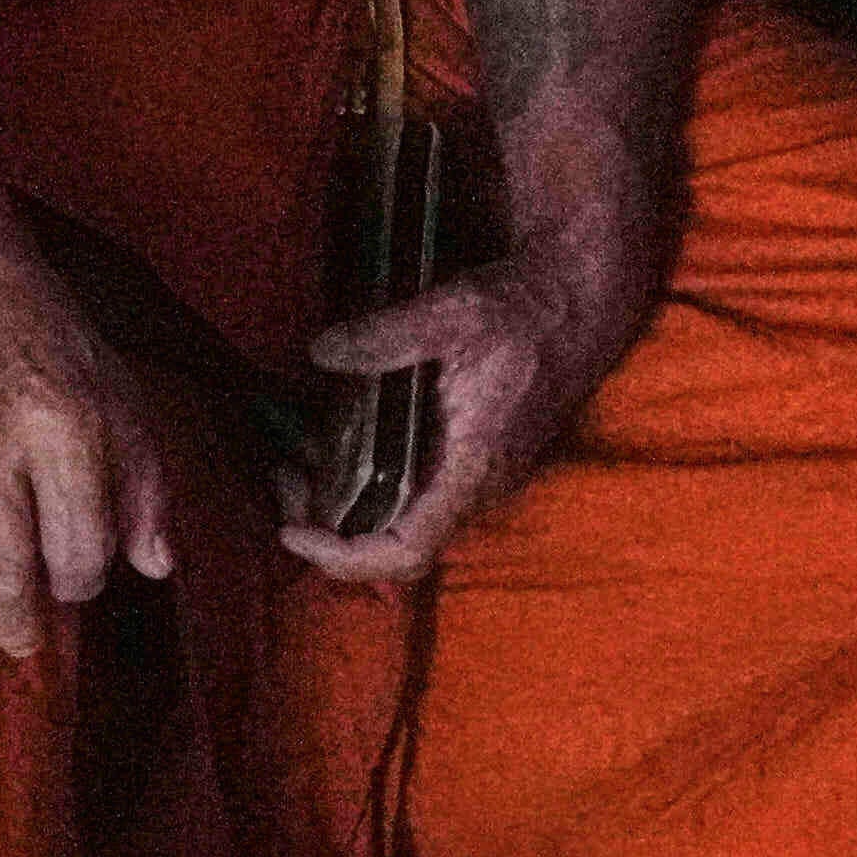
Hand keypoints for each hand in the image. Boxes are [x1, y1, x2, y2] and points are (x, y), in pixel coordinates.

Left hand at [285, 190, 658, 581]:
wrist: (577, 299)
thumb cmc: (526, 310)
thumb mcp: (454, 312)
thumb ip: (386, 334)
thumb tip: (321, 352)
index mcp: (474, 467)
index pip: (407, 550)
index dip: (345, 557)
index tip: (290, 532)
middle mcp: (475, 485)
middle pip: (390, 544)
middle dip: (325, 524)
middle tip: (279, 477)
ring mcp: (471, 473)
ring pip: (397, 518)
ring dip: (339, 502)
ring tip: (291, 461)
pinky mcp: (465, 454)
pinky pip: (408, 489)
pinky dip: (361, 479)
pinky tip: (327, 441)